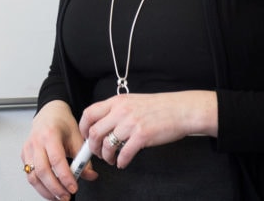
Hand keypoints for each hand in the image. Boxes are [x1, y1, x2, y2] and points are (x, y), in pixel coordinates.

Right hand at [21, 100, 98, 199]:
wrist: (50, 113)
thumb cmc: (63, 123)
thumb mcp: (77, 137)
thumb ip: (84, 158)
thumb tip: (90, 175)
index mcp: (50, 134)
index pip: (56, 160)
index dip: (65, 176)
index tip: (73, 187)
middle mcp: (36, 141)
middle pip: (42, 171)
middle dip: (55, 188)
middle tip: (66, 196)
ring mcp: (28, 149)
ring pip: (32, 176)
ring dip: (46, 190)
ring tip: (59, 196)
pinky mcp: (24, 155)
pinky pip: (29, 174)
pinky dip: (39, 185)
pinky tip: (49, 189)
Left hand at [79, 90, 217, 168]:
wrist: (180, 109)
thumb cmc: (159, 107)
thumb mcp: (133, 101)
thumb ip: (117, 110)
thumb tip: (103, 124)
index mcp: (117, 101)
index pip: (89, 114)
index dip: (83, 128)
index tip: (85, 137)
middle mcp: (121, 111)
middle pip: (94, 132)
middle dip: (93, 147)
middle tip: (98, 153)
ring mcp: (131, 123)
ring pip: (107, 145)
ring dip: (106, 157)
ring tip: (111, 159)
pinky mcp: (142, 136)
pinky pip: (124, 153)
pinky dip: (121, 161)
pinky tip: (123, 162)